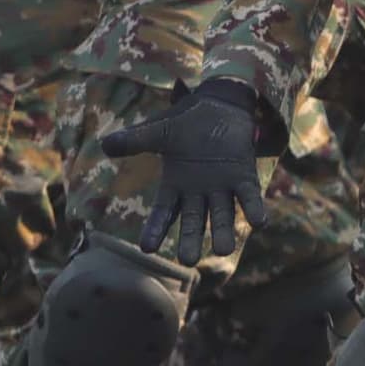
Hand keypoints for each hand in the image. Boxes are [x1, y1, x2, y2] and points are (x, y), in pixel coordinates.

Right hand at [99, 76, 269, 263]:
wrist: (219, 106)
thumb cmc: (186, 122)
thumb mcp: (159, 131)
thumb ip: (135, 140)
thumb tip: (104, 144)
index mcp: (176, 186)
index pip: (164, 213)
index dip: (155, 230)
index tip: (146, 249)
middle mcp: (199, 192)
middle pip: (194, 221)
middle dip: (191, 239)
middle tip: (188, 260)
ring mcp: (222, 187)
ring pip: (222, 215)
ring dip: (223, 232)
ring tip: (223, 250)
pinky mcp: (243, 176)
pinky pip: (249, 196)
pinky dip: (253, 209)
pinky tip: (260, 222)